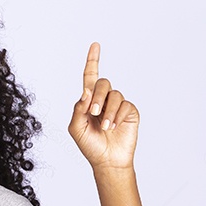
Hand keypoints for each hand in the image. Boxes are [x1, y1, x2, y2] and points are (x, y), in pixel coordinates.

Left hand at [69, 42, 138, 168]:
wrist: (107, 161)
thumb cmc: (90, 145)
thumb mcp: (76, 128)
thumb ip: (78, 109)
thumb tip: (85, 93)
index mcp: (88, 101)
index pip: (90, 77)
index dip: (93, 61)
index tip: (95, 45)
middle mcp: (103, 100)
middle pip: (102, 83)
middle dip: (97, 95)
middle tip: (93, 112)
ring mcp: (117, 105)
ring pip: (114, 94)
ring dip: (108, 110)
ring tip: (105, 126)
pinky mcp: (130, 112)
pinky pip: (125, 105)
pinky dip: (117, 116)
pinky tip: (114, 127)